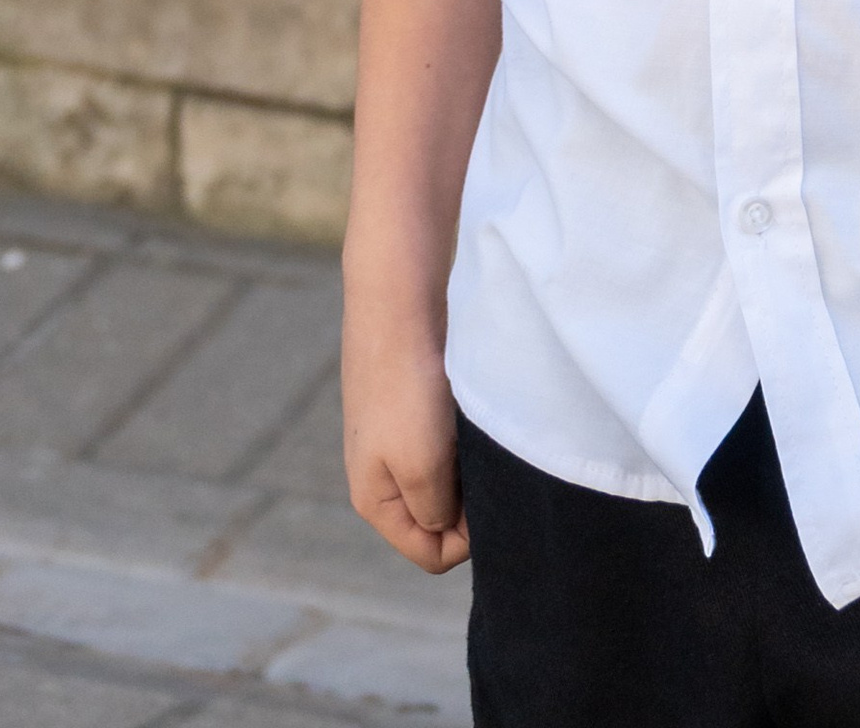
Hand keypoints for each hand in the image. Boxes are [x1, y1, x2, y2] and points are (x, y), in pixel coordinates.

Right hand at [343, 311, 469, 571]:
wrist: (398, 304)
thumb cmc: (408, 389)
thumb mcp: (422, 468)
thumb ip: (435, 514)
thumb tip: (447, 530)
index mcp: (374, 502)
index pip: (431, 554)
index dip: (467, 538)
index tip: (485, 497)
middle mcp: (381, 477)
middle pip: (438, 519)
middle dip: (469, 502)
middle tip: (484, 463)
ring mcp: (394, 441)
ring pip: (447, 480)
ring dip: (469, 466)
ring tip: (475, 433)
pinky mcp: (411, 408)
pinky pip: (446, 444)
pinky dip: (465, 437)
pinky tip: (469, 412)